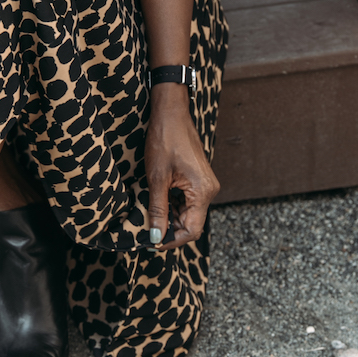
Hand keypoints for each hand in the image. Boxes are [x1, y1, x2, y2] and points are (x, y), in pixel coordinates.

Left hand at [144, 88, 218, 248]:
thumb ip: (158, 209)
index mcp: (202, 191)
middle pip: (191, 223)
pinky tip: (158, 203)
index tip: (153, 243)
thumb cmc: (164, 140)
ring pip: (189, 213)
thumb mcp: (157, 178)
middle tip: (148, 232)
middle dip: (170, 230)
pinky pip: (188, 201)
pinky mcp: (199, 179)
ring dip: (170, 218)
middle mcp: (209, 190)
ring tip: (150, 217)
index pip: (192, 230)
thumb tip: (156, 236)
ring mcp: (205, 184)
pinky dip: (173, 206)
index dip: (172, 240)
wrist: (171, 113)